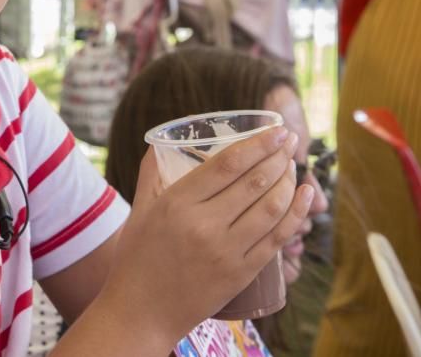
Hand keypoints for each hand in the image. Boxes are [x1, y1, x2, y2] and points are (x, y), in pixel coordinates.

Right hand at [102, 127, 314, 343]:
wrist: (141, 311)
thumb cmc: (136, 258)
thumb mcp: (138, 210)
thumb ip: (151, 174)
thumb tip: (159, 144)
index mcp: (176, 204)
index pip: (227, 165)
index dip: (258, 144)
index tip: (277, 131)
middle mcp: (203, 225)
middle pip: (254, 182)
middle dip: (279, 157)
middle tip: (290, 142)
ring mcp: (225, 251)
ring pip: (271, 208)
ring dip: (290, 182)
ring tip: (294, 167)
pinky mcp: (241, 273)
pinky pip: (277, 239)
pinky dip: (296, 215)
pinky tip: (306, 197)